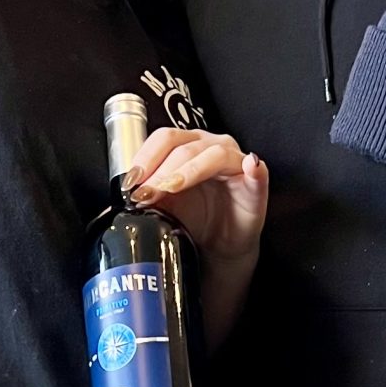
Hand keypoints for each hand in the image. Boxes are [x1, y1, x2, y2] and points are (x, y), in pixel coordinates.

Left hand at [126, 128, 267, 263]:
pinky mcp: (255, 182)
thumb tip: (129, 190)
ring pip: (213, 155)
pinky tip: (250, 167)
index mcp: (188, 146)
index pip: (165, 139)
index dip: (146, 157)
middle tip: (146, 192)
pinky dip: (253, 168)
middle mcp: (212, 146)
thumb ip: (149, 192)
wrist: (217, 247)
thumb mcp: (164, 205)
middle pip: (185, 146)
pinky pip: (256, 171)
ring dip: (189, 170)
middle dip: (161, 170)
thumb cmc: (194, 219)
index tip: (131, 182)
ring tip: (171, 187)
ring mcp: (236, 161)